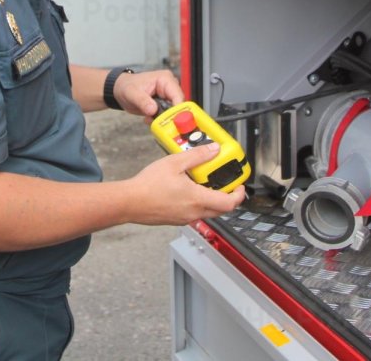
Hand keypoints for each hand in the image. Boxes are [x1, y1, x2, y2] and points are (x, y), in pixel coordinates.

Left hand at [114, 69, 184, 119]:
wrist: (121, 90)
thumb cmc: (127, 86)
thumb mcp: (132, 93)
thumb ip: (142, 101)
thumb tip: (153, 109)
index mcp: (165, 79)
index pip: (178, 95)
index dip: (177, 109)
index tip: (173, 121)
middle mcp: (170, 87)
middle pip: (179, 106)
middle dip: (169, 116)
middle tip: (158, 123)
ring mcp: (168, 96)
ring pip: (174, 113)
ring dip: (163, 119)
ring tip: (149, 118)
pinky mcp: (165, 105)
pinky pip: (168, 116)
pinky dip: (159, 120)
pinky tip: (148, 118)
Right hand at [127, 144, 245, 225]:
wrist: (130, 202)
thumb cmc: (148, 186)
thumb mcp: (175, 162)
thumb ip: (197, 155)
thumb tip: (213, 150)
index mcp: (197, 199)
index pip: (229, 203)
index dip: (239, 194)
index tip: (240, 185)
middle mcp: (194, 212)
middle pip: (221, 209)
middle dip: (227, 196)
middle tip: (226, 183)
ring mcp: (185, 218)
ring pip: (208, 212)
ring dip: (212, 199)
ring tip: (205, 182)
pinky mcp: (176, 219)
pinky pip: (194, 213)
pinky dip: (198, 202)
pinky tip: (187, 189)